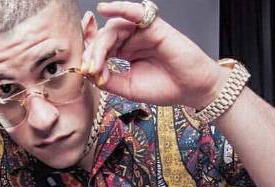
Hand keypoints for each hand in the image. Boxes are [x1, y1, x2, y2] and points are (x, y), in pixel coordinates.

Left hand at [81, 1, 228, 108]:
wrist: (191, 90)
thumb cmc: (164, 88)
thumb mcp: (127, 88)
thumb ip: (108, 79)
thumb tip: (87, 71)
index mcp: (123, 53)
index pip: (99, 47)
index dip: (88, 54)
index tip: (83, 69)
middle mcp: (130, 40)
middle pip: (103, 37)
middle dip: (93, 52)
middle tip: (90, 69)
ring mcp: (141, 32)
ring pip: (113, 28)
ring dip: (101, 44)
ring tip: (98, 62)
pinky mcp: (153, 26)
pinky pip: (133, 12)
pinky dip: (119, 8)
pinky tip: (104, 9)